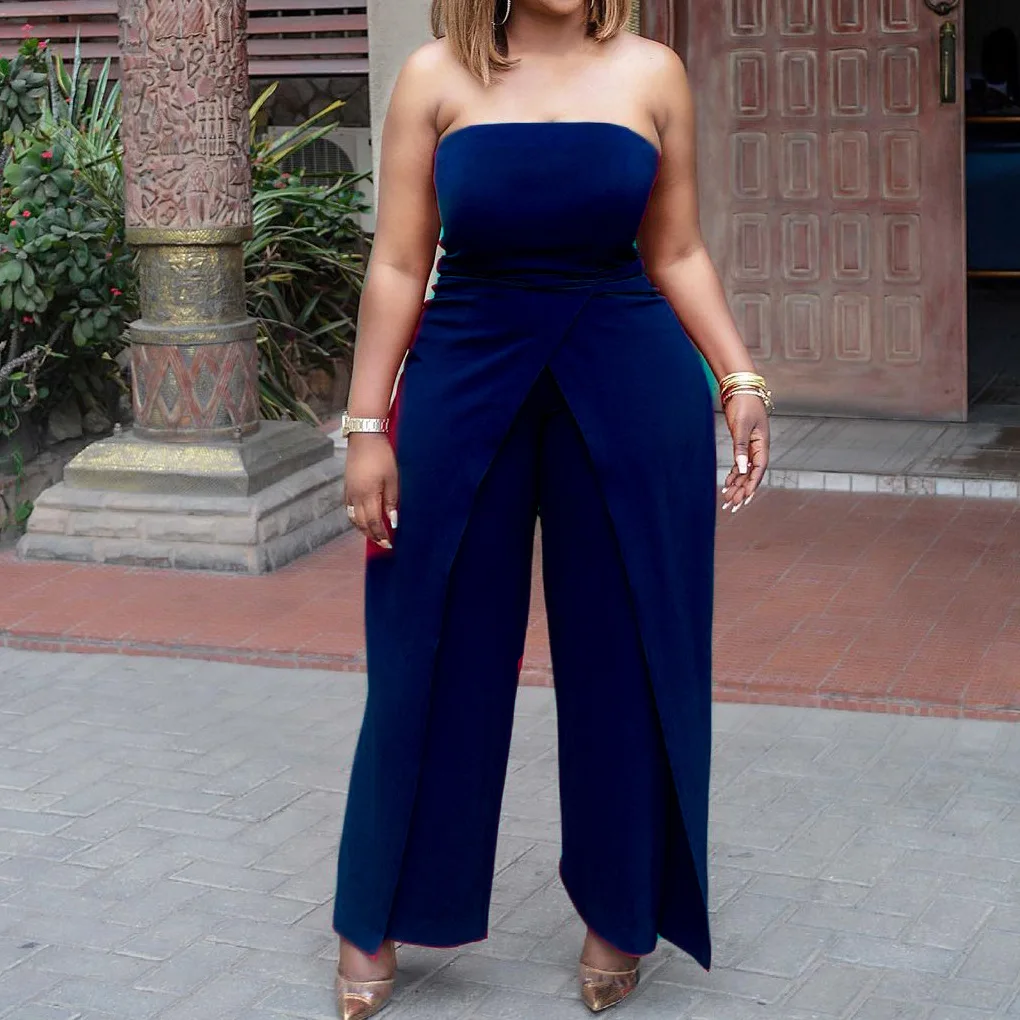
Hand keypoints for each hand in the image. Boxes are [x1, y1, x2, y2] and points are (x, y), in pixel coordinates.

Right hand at [344, 433, 398, 548]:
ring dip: (363, 529)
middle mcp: (355, 497)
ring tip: (373, 535)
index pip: (374, 522)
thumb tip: (393, 521)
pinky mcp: (346, 487)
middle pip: (362, 523)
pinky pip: (348, 509)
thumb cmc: (382, 456)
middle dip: (372, 536)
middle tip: (383, 543)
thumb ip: (392, 501)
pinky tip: (362, 520)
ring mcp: (349, 492)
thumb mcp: (392, 479)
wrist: (365, 437)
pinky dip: (355, 519)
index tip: (390, 543)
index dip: (381, 535)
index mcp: (368, 495)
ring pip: (353, 518)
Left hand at [721, 393, 768, 512]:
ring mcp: (750, 446)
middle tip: (732, 506)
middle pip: (751, 474)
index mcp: (762, 444)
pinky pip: (739, 463)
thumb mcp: (740, 426)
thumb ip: (740, 447)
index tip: (744, 499)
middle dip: (742, 491)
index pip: (758, 470)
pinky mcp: (742, 443)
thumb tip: (741, 469)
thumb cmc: (743, 404)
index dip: (751, 485)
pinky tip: (727, 484)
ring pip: (745, 471)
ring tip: (728, 500)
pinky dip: (734, 474)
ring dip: (737, 485)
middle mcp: (758, 448)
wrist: (741, 388)